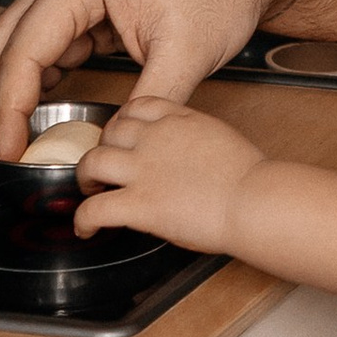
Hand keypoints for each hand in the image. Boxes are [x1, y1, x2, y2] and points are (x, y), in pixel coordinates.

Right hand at [0, 0, 283, 165]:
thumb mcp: (187, 52)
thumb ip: (147, 102)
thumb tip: (114, 144)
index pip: (22, 53)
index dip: (9, 108)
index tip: (10, 149)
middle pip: (0, 47)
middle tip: (2, 151)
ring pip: (15, 48)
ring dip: (11, 93)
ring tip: (17, 141)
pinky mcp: (80, 8)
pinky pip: (42, 48)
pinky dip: (36, 82)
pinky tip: (42, 115)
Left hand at [76, 100, 264, 257]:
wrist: (253, 200)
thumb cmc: (250, 178)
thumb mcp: (220, 138)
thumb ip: (194, 140)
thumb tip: (183, 157)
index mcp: (178, 119)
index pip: (136, 106)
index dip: (122, 121)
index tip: (122, 135)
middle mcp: (154, 138)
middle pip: (109, 132)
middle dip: (102, 148)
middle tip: (105, 167)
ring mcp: (142, 170)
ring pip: (91, 163)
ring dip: (84, 178)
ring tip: (89, 191)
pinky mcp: (138, 204)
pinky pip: (94, 209)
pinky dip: (83, 221)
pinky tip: (86, 229)